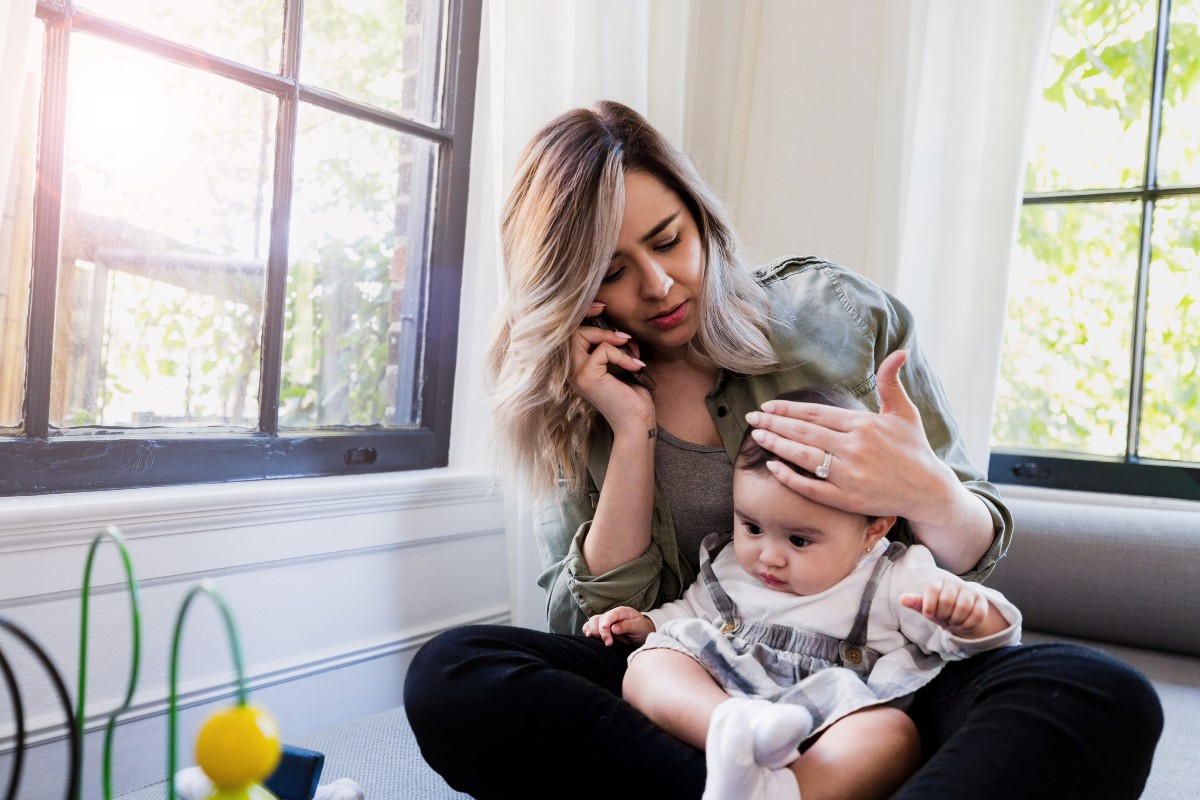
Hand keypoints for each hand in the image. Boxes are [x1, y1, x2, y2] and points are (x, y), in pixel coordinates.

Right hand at [568, 303, 654, 435]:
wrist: (638, 422)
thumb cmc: (632, 397)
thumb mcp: (621, 364)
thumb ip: (612, 346)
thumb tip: (615, 324)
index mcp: (577, 368)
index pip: (570, 333)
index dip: (583, 315)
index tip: (602, 306)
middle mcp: (572, 371)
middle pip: (572, 330)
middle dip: (599, 326)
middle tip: (624, 336)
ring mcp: (577, 375)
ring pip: (582, 336)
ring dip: (610, 337)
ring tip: (630, 349)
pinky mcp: (588, 377)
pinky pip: (603, 351)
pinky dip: (623, 354)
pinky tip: (637, 365)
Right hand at [582, 606, 654, 645]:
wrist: (642, 634)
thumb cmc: (642, 629)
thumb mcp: (638, 627)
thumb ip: (626, 626)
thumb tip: (614, 628)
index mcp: (622, 612)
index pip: (611, 614)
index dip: (606, 621)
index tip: (604, 628)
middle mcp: (612, 615)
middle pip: (599, 619)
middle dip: (602, 632)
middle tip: (609, 643)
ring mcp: (606, 622)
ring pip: (593, 622)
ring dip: (593, 631)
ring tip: (600, 640)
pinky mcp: (603, 629)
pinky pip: (590, 627)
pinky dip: (588, 630)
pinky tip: (589, 636)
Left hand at [742, 350, 958, 523]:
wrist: (928, 490)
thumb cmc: (914, 448)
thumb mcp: (904, 411)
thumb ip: (892, 382)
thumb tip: (900, 351)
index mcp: (863, 424)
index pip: (816, 414)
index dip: (789, 410)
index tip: (768, 406)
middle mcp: (854, 448)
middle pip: (804, 433)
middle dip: (774, 424)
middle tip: (752, 418)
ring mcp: (849, 475)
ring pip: (804, 457)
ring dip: (776, 446)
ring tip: (757, 437)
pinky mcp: (847, 499)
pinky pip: (811, 487)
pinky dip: (790, 477)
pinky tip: (773, 467)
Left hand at [899, 577, 1000, 638]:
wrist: (958, 618)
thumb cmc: (939, 611)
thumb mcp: (926, 608)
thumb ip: (916, 603)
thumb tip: (902, 599)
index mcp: (938, 582)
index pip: (932, 589)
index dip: (929, 605)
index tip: (929, 614)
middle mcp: (954, 583)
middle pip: (947, 600)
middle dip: (944, 615)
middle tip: (944, 617)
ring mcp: (969, 590)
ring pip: (963, 607)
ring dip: (956, 620)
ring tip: (953, 620)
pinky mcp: (981, 600)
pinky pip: (977, 614)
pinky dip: (968, 624)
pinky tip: (964, 623)